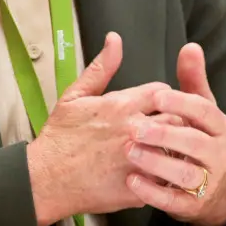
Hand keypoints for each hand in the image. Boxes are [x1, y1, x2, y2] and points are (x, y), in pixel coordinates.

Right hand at [26, 32, 172, 225]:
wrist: (48, 179)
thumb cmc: (60, 137)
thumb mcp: (75, 95)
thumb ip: (101, 67)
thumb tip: (115, 39)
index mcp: (122, 105)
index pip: (163, 91)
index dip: (162, 96)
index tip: (156, 104)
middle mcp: (135, 130)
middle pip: (177, 117)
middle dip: (174, 120)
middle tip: (165, 128)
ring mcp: (139, 159)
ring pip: (176, 148)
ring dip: (173, 147)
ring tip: (164, 150)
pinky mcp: (140, 186)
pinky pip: (167, 179)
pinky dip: (166, 175)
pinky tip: (158, 174)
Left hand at [124, 43, 225, 225]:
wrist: (210, 191)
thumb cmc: (197, 139)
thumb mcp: (199, 109)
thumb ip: (192, 80)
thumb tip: (190, 47)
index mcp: (218, 126)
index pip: (205, 112)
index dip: (182, 104)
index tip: (156, 97)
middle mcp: (217, 154)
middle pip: (196, 143)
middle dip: (166, 135)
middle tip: (136, 128)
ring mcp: (207, 182)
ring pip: (186, 174)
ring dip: (157, 163)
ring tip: (130, 152)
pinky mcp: (192, 205)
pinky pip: (174, 201)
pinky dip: (153, 192)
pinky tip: (131, 181)